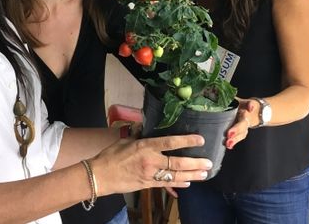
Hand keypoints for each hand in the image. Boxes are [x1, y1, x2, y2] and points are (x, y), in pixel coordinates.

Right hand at [90, 134, 211, 195]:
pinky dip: (178, 184)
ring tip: (204, 174)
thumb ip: (138, 133)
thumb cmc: (111, 156)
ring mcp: (150, 175)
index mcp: (145, 147)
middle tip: (209, 163)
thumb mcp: (125, 140)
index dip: (187, 141)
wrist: (100, 176)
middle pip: (178, 163)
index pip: (170, 142)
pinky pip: (166, 184)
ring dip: (192, 175)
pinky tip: (188, 183)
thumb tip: (144, 124)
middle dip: (195, 163)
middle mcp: (150, 161)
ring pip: (175, 176)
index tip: (200, 140)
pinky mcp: (147, 184)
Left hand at [225, 99, 255, 148]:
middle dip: (237, 128)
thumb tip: (212, 90)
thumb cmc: (238, 104)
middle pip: (243, 122)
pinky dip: (234, 141)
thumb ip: (224, 95)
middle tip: (229, 133)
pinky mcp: (243, 132)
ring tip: (228, 143)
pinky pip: (239, 137)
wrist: (253, 110)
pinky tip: (229, 146)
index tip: (250, 107)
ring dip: (236, 138)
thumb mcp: (234, 98)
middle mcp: (246, 116)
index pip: (249, 104)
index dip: (250, 105)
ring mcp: (245, 125)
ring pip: (242, 132)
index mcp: (244, 106)